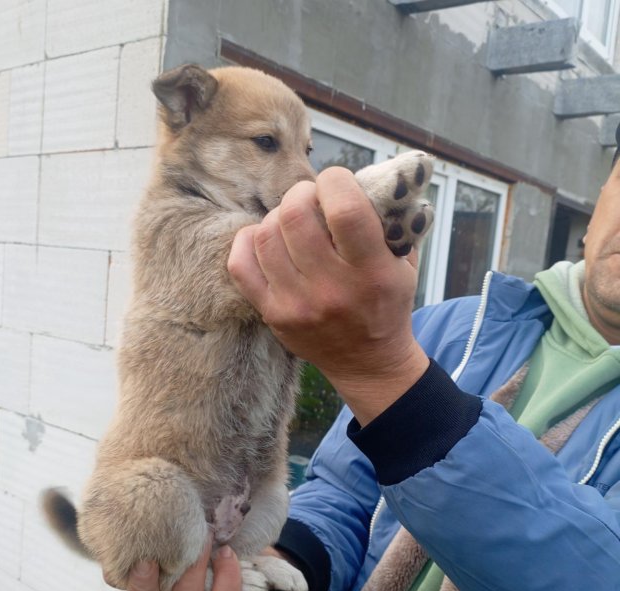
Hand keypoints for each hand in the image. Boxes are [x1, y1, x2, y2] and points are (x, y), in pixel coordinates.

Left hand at [228, 166, 428, 424]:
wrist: (368, 362)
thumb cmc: (386, 304)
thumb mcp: (402, 263)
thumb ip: (389, 220)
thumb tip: (366, 176)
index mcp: (372, 272)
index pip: (344, 209)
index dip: (335, 181)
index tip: (337, 183)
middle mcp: (332, 290)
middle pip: (294, 216)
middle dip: (301, 193)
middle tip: (310, 199)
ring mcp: (297, 305)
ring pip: (265, 235)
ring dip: (277, 216)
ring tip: (292, 222)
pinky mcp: (273, 314)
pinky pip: (240, 265)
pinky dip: (248, 241)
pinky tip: (265, 238)